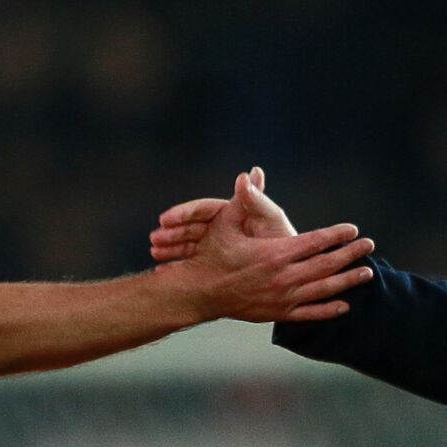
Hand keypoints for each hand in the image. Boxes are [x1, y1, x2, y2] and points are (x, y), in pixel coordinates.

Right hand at [151, 167, 293, 261]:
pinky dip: (179, 268)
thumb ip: (257, 199)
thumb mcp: (271, 220)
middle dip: (171, 233)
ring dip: (170, 248)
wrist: (292, 272)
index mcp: (232, 213)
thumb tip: (250, 172)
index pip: (203, 209)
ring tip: (155, 257)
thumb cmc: (284, 241)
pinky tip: (164, 274)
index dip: (183, 213)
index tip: (164, 219)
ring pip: (189, 245)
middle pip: (191, 227)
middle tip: (154, 241)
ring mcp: (218, 246)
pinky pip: (194, 265)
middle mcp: (223, 227)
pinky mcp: (217, 264)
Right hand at [152, 167, 373, 321]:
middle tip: (370, 246)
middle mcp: (283, 277)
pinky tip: (345, 304)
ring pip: (323, 290)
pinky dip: (329, 309)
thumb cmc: (212, 254)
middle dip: (350, 255)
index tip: (353, 229)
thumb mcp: (225, 223)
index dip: (336, 235)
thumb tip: (249, 174)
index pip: (315, 242)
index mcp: (274, 254)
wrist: (200, 293)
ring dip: (347, 281)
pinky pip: (310, 313)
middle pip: (326, 265)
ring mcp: (283, 298)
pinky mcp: (278, 313)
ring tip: (366, 274)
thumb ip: (243, 200)